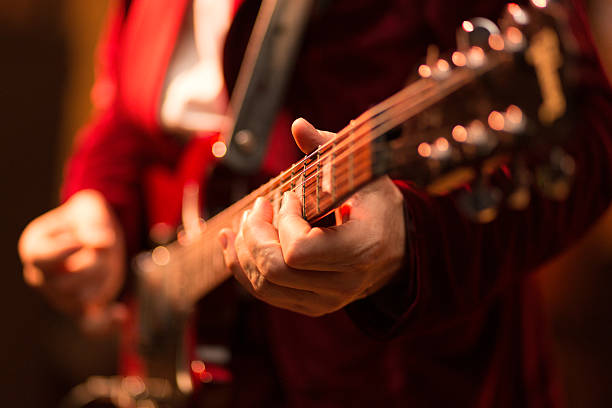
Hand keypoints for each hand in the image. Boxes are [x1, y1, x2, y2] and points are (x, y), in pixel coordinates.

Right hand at [18, 189, 126, 333]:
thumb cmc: (88, 217)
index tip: (81, 241)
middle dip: (93, 263)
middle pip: (65, 283)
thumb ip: (94, 221)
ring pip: (83, 299)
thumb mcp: (91, 208)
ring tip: (108, 258)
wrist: (99, 233)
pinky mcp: (83, 308)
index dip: (62, 251)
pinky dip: (105, 325)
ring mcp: (61, 296)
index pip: (41, 258)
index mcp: (35, 247)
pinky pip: (89, 326)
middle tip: (106, 244)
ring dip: (104, 278)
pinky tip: (121, 315)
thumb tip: (100, 243)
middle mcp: (42, 277)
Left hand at [219, 119, 405, 316]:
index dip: (284, 221)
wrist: (395, 247)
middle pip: (274, 270)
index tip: (291, 196)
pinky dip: (241, 265)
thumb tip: (298, 125)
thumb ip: (329, 148)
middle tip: (259, 204)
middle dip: (254, 233)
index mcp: (361, 249)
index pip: (299, 250)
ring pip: (263, 284)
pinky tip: (233, 240)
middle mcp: (344, 284)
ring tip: (246, 219)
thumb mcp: (361, 171)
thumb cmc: (376, 204)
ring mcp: (326, 300)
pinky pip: (264, 292)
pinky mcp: (311, 305)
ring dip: (244, 248)